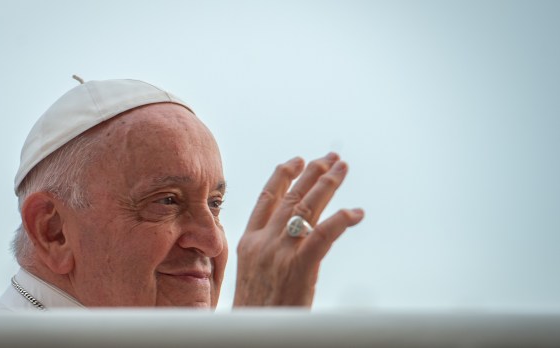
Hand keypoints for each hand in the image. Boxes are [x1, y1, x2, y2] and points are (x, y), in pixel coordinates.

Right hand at [233, 152, 363, 306]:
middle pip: (291, 197)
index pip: (265, 198)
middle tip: (331, 158)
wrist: (252, 335)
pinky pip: (323, 235)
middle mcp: (263, 241)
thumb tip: (285, 236)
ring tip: (342, 168)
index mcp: (247, 241)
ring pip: (307, 208)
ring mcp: (280, 253)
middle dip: (313, 173)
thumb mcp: (252, 274)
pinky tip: (356, 212)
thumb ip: (266, 251)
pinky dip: (342, 220)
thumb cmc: (256, 310)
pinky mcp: (300, 267)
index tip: (297, 160)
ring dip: (328, 185)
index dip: (282, 175)